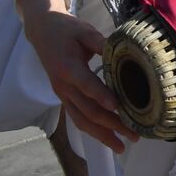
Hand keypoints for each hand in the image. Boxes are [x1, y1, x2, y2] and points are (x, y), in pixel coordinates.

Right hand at [23, 6, 134, 151]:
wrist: (42, 31)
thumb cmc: (66, 30)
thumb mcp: (85, 31)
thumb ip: (102, 43)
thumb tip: (126, 51)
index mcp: (68, 68)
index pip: (87, 85)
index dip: (101, 96)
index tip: (118, 107)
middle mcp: (63, 86)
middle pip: (87, 110)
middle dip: (111, 125)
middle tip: (134, 135)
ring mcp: (62, 95)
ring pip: (81, 120)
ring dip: (102, 134)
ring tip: (122, 146)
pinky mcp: (64, 98)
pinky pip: (77, 117)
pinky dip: (92, 130)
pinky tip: (107, 138)